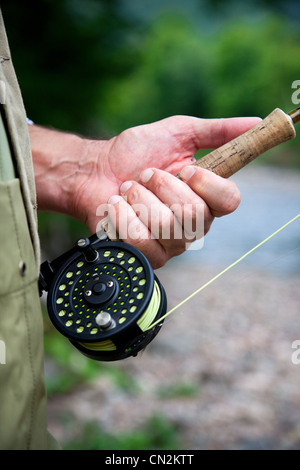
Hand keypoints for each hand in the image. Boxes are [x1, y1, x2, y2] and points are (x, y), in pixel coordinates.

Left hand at [31, 115, 259, 267]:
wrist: (94, 171)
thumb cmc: (135, 153)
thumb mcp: (178, 132)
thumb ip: (216, 130)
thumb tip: (255, 122)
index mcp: (206, 196)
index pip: (230, 201)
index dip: (208, 185)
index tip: (186, 169)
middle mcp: (193, 224)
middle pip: (194, 214)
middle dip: (161, 185)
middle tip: (145, 174)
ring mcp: (170, 244)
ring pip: (167, 227)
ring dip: (140, 198)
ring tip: (128, 189)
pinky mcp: (146, 256)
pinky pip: (140, 241)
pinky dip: (122, 215)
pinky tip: (117, 207)